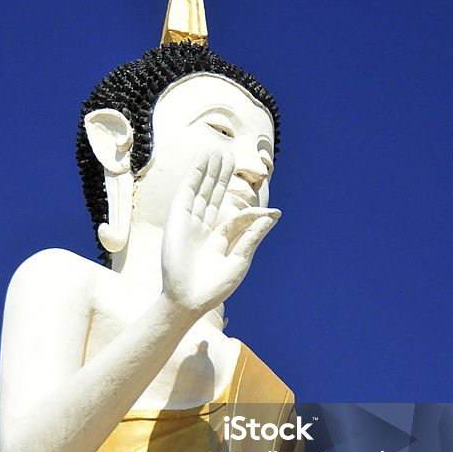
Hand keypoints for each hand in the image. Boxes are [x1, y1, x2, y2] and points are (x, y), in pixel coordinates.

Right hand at [161, 150, 280, 316]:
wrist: (190, 300)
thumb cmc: (215, 287)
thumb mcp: (240, 259)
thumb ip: (253, 235)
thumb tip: (272, 215)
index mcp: (217, 242)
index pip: (235, 219)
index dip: (253, 213)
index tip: (275, 212)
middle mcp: (202, 230)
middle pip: (212, 197)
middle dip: (220, 178)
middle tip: (228, 156)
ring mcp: (189, 223)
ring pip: (200, 191)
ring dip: (208, 171)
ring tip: (217, 151)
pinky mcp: (177, 218)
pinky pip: (187, 191)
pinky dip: (194, 174)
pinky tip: (202, 159)